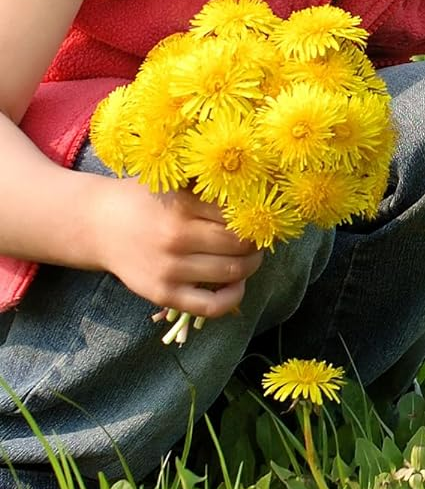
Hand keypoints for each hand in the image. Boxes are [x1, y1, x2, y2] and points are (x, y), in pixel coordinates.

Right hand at [83, 176, 263, 319]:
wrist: (98, 224)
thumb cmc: (144, 199)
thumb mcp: (175, 183)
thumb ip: (209, 186)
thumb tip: (257, 191)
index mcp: (183, 205)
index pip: (239, 214)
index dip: (256, 215)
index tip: (261, 214)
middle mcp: (176, 238)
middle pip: (240, 243)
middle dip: (257, 241)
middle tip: (260, 236)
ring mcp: (169, 269)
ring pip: (233, 272)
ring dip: (251, 264)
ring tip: (250, 255)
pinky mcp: (162, 294)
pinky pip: (211, 305)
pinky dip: (233, 297)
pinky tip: (237, 283)